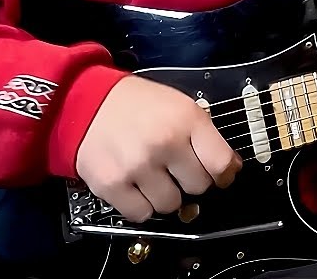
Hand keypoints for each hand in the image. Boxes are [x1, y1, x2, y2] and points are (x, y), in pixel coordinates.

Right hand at [75, 75, 242, 222]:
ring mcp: (138, 166)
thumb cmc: (135, 104)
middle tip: (175, 167)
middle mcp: (164, 143)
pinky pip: (141, 213)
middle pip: (198, 187)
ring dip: (164, 194)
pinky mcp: (113, 185)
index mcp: (186, 120)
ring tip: (152, 173)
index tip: (219, 176)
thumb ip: (206, 135)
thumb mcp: (179, 105)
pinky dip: (141, 205)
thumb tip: (230, 168)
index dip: (223, 174)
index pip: (221, 164)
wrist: (86, 102)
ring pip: (171, 205)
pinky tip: (135, 184)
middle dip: (189, 180)